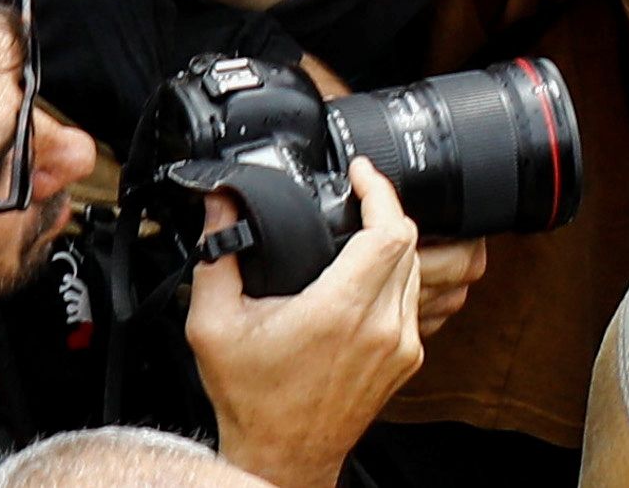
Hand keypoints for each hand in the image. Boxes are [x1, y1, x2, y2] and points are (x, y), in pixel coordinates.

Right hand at [188, 161, 428, 487]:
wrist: (280, 455)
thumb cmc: (250, 398)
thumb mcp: (213, 326)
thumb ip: (216, 258)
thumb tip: (220, 206)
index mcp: (340, 310)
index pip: (390, 230)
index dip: (380, 191)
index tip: (361, 173)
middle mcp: (380, 325)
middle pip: (407, 242)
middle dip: (382, 212)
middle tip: (355, 200)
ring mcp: (401, 343)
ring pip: (415, 269)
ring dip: (391, 246)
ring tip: (357, 237)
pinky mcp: (409, 357)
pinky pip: (412, 300)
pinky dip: (394, 281)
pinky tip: (364, 281)